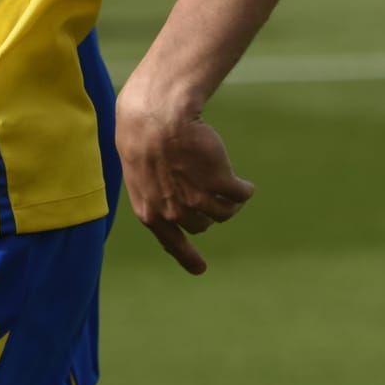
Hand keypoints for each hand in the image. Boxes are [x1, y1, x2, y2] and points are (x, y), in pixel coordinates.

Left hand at [114, 87, 254, 275]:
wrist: (157, 116)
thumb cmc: (144, 136)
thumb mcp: (140, 173)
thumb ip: (156, 194)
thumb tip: (175, 210)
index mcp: (150, 212)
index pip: (172, 243)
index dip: (187, 257)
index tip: (200, 269)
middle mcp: (174, 212)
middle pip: (202, 223)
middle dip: (206, 210)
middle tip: (207, 188)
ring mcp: (198, 200)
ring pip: (224, 212)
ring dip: (229, 201)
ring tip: (230, 187)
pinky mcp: (220, 182)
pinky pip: (240, 195)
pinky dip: (244, 190)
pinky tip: (245, 184)